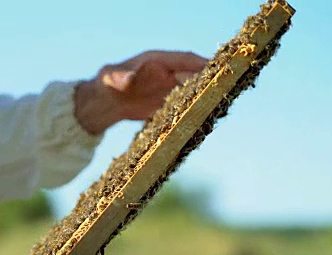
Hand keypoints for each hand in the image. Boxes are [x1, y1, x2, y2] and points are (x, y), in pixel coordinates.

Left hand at [75, 50, 207, 134]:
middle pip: (193, 73)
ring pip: (192, 89)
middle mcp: (166, 72)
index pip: (183, 59)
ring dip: (204, 95)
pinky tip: (204, 118)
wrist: (105, 102)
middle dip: (209, 79)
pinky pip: (184, 103)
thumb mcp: (111, 79)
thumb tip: (127, 80)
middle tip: (225, 88)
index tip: (216, 68)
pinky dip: (194, 109)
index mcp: (156, 60)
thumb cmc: (107, 84)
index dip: (200, 63)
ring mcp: (168, 87)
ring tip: (220, 103)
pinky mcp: (167, 102)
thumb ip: (120, 78)